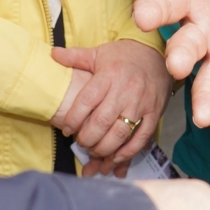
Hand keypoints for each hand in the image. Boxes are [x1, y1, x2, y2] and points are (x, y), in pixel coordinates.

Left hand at [52, 38, 170, 165]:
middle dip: (87, 138)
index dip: (73, 119)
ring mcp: (141, 103)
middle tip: (81, 143)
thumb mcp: (99, 53)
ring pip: (121, 133)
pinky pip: (142, 137)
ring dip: (105, 148)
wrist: (157, 54)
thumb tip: (53, 54)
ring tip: (95, 151)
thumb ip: (75, 57)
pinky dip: (128, 151)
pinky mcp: (154, 112)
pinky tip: (116, 156)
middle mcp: (125, 90)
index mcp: (109, 75)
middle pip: (102, 121)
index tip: (66, 129)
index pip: (86, 101)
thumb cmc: (124, 56)